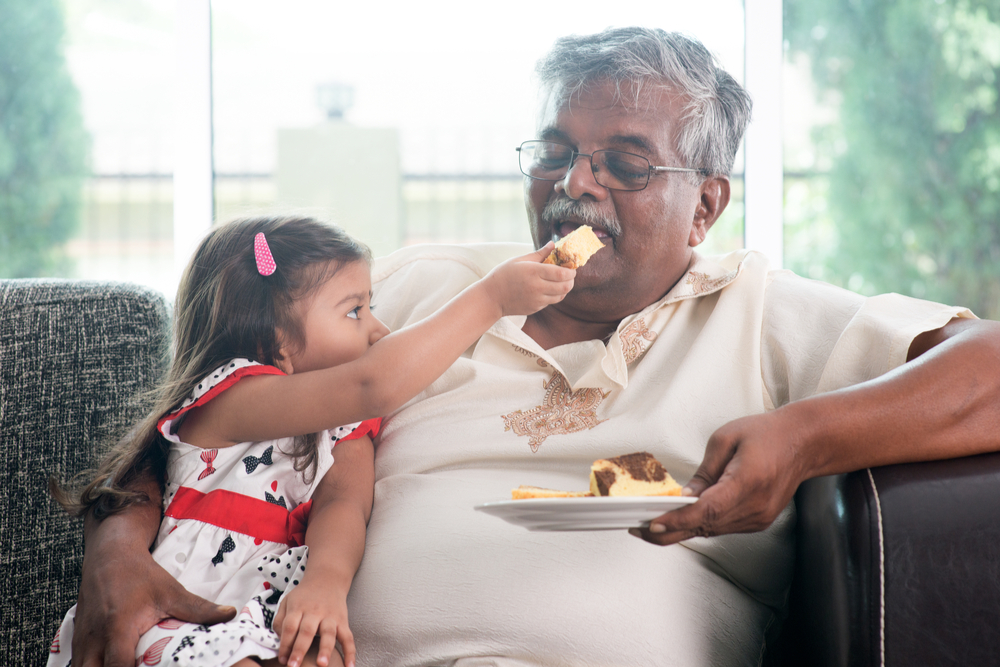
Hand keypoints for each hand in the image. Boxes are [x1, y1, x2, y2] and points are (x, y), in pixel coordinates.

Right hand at [74, 540, 235, 666]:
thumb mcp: (171, 591)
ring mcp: (81, 641)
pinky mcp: (77, 640)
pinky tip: (112, 666)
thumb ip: (199, 608)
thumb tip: (229, 615)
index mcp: (118, 627)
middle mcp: (94, 638)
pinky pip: (80, 665)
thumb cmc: (140, 573)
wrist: (109, 553)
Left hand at [274, 581, 352, 666]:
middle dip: (300, 650)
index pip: (290, 627)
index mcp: (298, 608)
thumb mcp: (287, 601)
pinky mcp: (343, 620)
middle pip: (307, 631)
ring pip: (329, 633)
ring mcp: (330, 616)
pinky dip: (351, 652)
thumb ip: (280, 620)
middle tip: (294, 666)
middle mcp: (314, 612)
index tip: (282, 659)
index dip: (285, 644)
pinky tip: (350, 665)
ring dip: (325, 649)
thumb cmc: (305, 595)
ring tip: (322, 664)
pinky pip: (348, 637)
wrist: (328, 578)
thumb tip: (280, 641)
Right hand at [482, 242, 575, 316]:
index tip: (572, 268)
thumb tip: (553, 244)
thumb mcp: (519, 260)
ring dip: (564, 289)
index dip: (571, 272)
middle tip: (569, 275)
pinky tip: (549, 288)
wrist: (491, 298)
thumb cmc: (503, 275)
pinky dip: (554, 295)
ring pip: (561, 296)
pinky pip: (551, 302)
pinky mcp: (535, 308)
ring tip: (560, 282)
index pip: (561, 273)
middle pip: (565, 286)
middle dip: (571, 280)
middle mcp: (537, 287)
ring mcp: (537, 300)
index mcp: (533, 272)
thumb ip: (539, 253)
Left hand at [629, 410, 807, 545]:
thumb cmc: (767, 434)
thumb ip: (703, 472)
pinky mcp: (759, 521)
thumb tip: (684, 496)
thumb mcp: (726, 439)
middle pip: (706, 526)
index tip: (654, 523)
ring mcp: (759, 518)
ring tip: (653, 524)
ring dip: (683, 529)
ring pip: (713, 530)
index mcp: (747, 482)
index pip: (707, 510)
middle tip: (639, 528)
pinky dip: (701, 524)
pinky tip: (682, 519)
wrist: (803, 443)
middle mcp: (756, 506)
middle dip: (670, 530)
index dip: (678, 520)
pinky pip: (723, 527)